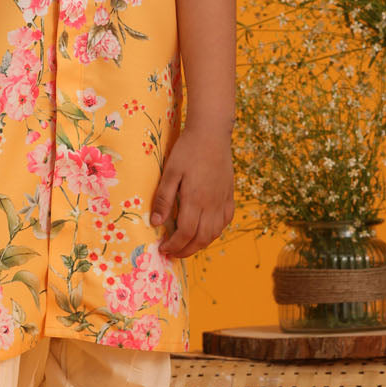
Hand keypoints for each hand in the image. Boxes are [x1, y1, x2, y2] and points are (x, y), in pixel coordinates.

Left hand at [150, 125, 234, 257]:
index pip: (185, 233)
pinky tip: (206, 231)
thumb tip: (156, 222)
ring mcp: (223, 201)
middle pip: (201, 238)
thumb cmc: (187, 150)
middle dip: (186, 251)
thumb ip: (163, 198)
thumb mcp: (170, 172)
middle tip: (173, 253)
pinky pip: (225, 221)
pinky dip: (215, 232)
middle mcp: (212, 204)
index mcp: (195, 200)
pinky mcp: (229, 195)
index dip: (174, 245)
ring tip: (186, 246)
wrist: (212, 134)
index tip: (164, 248)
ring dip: (200, 244)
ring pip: (215, 233)